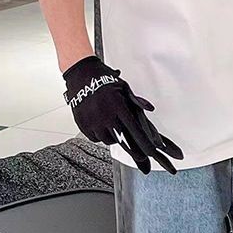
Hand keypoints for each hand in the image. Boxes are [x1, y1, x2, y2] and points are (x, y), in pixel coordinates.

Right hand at [62, 55, 183, 174]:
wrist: (82, 75)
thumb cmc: (104, 80)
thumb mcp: (124, 87)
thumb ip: (136, 101)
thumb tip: (150, 108)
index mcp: (118, 106)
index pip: (134, 129)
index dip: (143, 143)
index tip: (150, 153)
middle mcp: (106, 116)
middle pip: (122, 139)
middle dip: (133, 149)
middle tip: (141, 157)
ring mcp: (94, 122)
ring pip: (109, 140)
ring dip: (114, 137)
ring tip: (113, 125)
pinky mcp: (83, 126)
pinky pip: (96, 138)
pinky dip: (101, 135)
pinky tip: (101, 124)